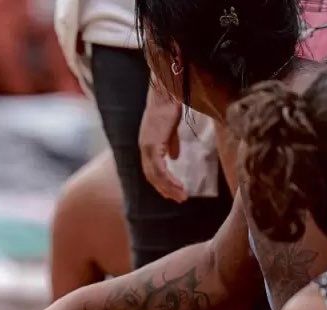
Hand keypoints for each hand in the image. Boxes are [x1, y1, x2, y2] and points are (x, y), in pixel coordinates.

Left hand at [139, 81, 186, 202]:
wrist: (167, 93)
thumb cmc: (170, 107)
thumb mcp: (171, 129)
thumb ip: (171, 144)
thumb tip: (174, 158)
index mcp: (148, 145)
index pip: (152, 170)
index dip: (162, 182)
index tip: (173, 191)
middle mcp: (144, 148)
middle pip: (152, 177)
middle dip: (165, 189)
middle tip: (179, 199)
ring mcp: (147, 147)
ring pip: (155, 176)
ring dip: (169, 188)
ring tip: (182, 196)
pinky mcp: (152, 145)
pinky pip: (159, 169)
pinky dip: (168, 179)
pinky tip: (179, 186)